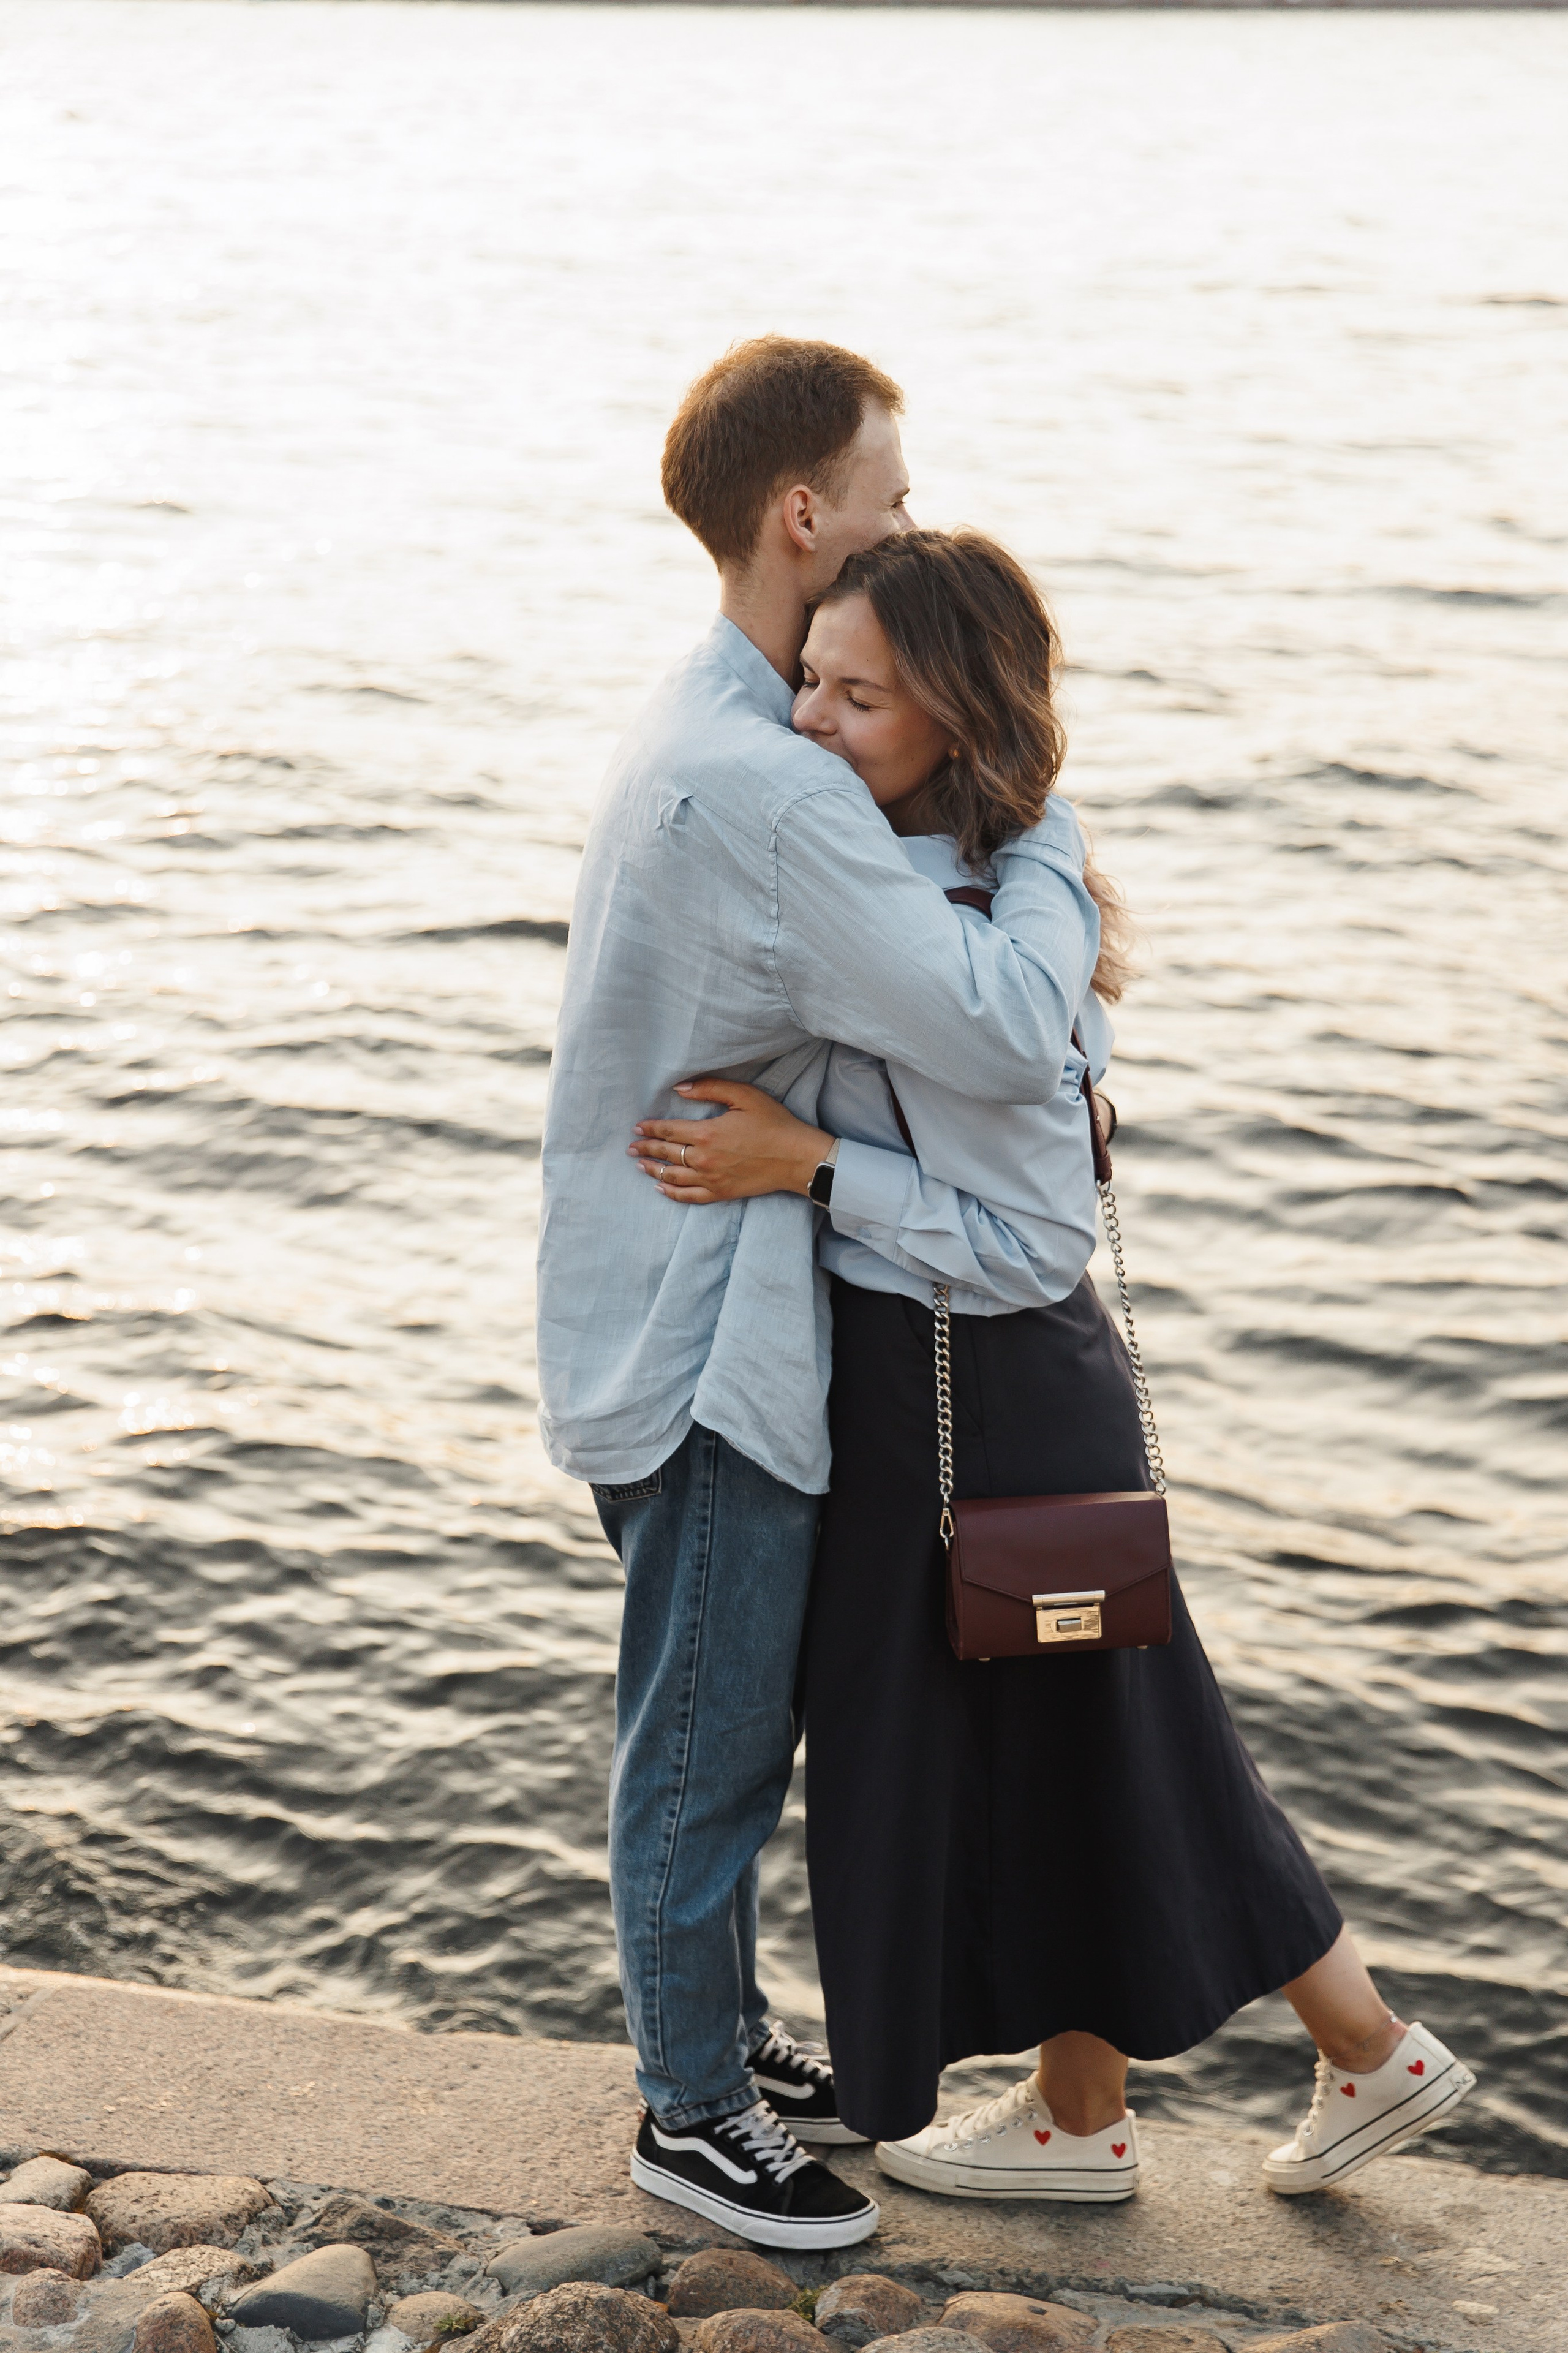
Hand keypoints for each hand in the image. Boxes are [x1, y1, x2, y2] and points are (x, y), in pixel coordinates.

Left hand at [629, 1079, 831, 1204]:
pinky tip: (661, 1187)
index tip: (637, 1127)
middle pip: (666, 1154)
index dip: (650, 1129)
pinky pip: (689, 1196)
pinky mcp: (721, 1193)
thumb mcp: (744, 1096)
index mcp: (706, 1134)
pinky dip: (671, 1193)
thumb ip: (710, 1088)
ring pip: (672, 1176)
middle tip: (631, 1147)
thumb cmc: (774, 1124)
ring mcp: (711, 1179)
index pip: (668, 1131)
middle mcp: (703, 1159)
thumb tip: (681, 1088)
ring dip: (652, 1169)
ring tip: (639, 1165)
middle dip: (645, 1149)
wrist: (796, 1158)